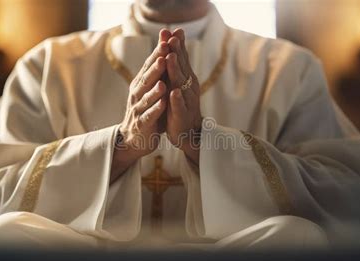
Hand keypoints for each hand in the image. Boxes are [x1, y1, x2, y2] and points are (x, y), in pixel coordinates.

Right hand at [111, 30, 171, 180]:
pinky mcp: (142, 124)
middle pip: (146, 78)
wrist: (133, 139)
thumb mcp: (151, 90)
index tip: (166, 40)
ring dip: (154, 89)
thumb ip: (158, 72)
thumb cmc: (146, 110)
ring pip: (146, 97)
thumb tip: (165, 47)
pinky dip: (155, 110)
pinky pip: (149, 116)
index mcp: (141, 84)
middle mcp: (137, 94)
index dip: (157, 53)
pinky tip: (162, 104)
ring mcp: (138, 109)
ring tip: (163, 82)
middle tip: (163, 53)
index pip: (149, 66)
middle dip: (156, 66)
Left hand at [165, 29, 202, 164]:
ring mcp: (186, 101)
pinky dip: (176, 99)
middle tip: (172, 38)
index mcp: (186, 78)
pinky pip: (179, 106)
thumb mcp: (177, 83)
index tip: (172, 30)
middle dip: (177, 51)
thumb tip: (173, 41)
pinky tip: (173, 93)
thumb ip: (175, 64)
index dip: (178, 44)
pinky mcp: (182, 115)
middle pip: (182, 66)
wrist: (187, 132)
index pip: (182, 58)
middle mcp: (188, 87)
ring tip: (171, 58)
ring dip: (176, 71)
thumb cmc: (180, 105)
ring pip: (181, 84)